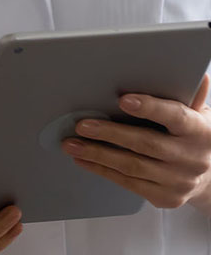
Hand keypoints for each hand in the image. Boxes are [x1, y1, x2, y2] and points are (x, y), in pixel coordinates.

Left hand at [61, 74, 210, 213]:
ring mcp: (179, 181)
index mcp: (199, 130)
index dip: (149, 107)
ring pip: (132, 167)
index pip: (175, 116)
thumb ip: (190, 93)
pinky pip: (129, 184)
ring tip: (72, 144)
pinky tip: (85, 160)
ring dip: (97, 154)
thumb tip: (193, 71)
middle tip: (81, 126)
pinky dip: (103, 171)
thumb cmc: (194, 135)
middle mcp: (192, 158)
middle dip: (109, 134)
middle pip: (146, 144)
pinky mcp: (166, 197)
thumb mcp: (197, 112)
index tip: (123, 100)